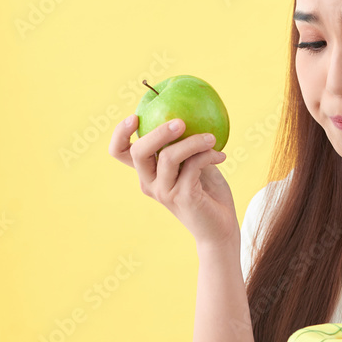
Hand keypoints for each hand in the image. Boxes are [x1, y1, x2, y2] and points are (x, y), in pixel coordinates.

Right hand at [108, 115, 238, 246]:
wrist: (220, 228)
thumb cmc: (208, 192)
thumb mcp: (195, 163)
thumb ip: (187, 145)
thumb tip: (190, 112)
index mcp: (148, 172)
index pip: (120, 152)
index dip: (120, 134)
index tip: (135, 116)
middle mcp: (150, 183)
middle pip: (138, 152)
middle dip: (157, 132)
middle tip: (180, 122)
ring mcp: (164, 192)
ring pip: (168, 156)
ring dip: (193, 141)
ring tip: (211, 138)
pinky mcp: (182, 197)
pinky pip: (192, 166)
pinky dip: (208, 155)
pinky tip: (221, 156)